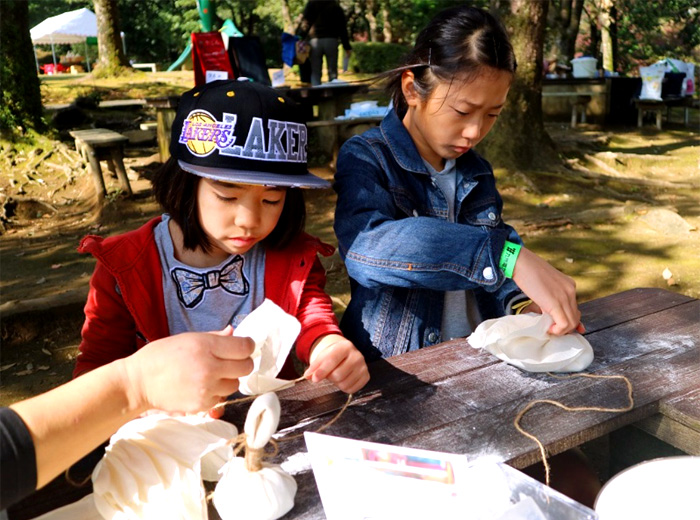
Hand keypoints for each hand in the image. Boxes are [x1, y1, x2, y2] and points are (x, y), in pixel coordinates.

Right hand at [123, 326, 253, 414]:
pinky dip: (216, 393)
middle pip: (246, 367)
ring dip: (228, 379)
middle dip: (242, 363)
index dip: (247, 346)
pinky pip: (221, 398)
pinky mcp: (201, 405)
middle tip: (230, 361)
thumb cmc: (161, 355)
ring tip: (212, 374)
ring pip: (235, 384)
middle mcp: (209, 367)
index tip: (243, 347)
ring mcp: (206, 388)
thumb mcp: (188, 338)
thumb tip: (234, 332)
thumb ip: (215, 337)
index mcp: (205, 346)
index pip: (244, 347)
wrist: (138, 382)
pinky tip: (201, 386)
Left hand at [304, 334, 368, 392]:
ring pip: (344, 384)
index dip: (322, 371)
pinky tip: (344, 379)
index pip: (332, 360)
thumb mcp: (322, 357)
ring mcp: (363, 367)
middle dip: (330, 377)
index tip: (314, 378)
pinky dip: (344, 388)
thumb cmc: (333, 356)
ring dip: (336, 383)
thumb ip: (314, 366)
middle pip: (338, 375)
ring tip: (337, 375)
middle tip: (329, 373)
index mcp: (345, 347)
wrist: (346, 355)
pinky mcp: (366, 377)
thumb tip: (308, 376)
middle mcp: (357, 356)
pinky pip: (351, 389)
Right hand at [512, 247, 583, 334]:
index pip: (574, 308)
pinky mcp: (556, 303)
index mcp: (569, 285)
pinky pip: (564, 324)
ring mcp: (565, 296)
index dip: (568, 320)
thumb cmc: (527, 271)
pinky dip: (556, 330)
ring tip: (548, 328)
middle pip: (575, 317)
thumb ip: (551, 295)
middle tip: (550, 328)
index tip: (557, 326)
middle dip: (564, 327)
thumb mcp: (545, 284)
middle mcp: (571, 290)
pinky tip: (547, 328)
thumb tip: (549, 311)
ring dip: (560, 330)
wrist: (521, 262)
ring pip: (572, 323)